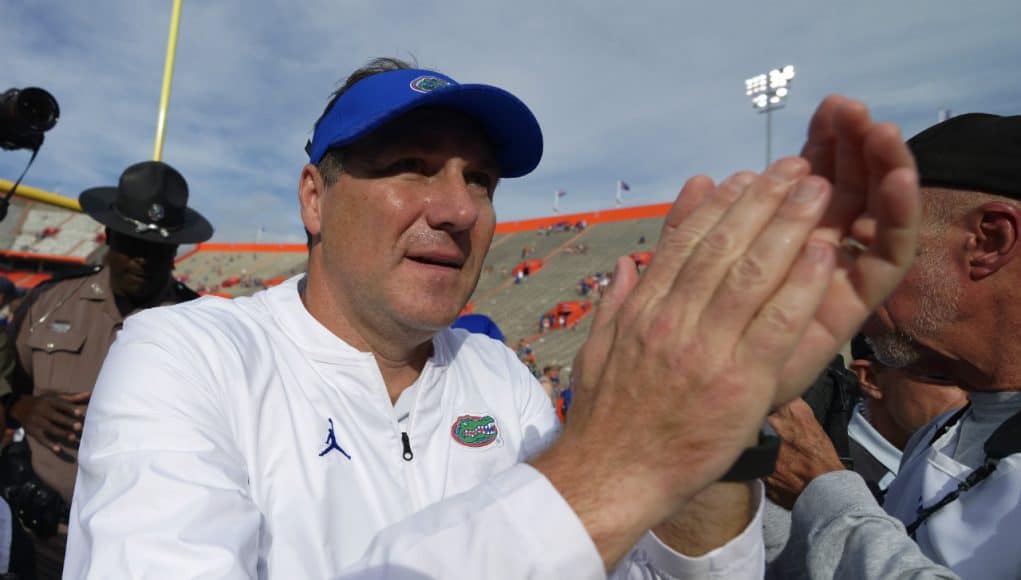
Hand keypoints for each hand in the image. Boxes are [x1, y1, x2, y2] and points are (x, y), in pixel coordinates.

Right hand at [11, 391, 89, 452]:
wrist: (20, 408)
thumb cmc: (45, 402)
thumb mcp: (56, 398)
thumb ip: (72, 397)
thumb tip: (90, 393)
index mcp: (49, 401)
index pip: (60, 404)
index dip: (69, 408)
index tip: (80, 413)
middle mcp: (41, 410)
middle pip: (55, 417)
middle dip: (67, 422)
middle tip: (80, 427)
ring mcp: (36, 421)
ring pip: (49, 428)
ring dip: (61, 433)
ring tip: (73, 438)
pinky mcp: (32, 431)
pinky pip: (41, 438)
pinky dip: (49, 444)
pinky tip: (58, 449)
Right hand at [531, 95, 919, 568]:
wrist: (613, 474)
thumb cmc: (606, 416)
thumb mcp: (597, 348)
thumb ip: (616, 300)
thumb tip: (628, 261)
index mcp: (643, 310)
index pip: (683, 243)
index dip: (715, 205)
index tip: (739, 177)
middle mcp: (674, 320)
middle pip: (723, 246)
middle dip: (762, 200)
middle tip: (792, 168)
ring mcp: (706, 351)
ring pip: (752, 274)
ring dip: (788, 226)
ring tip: (816, 190)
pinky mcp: (739, 384)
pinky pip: (777, 324)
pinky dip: (802, 284)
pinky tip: (823, 252)